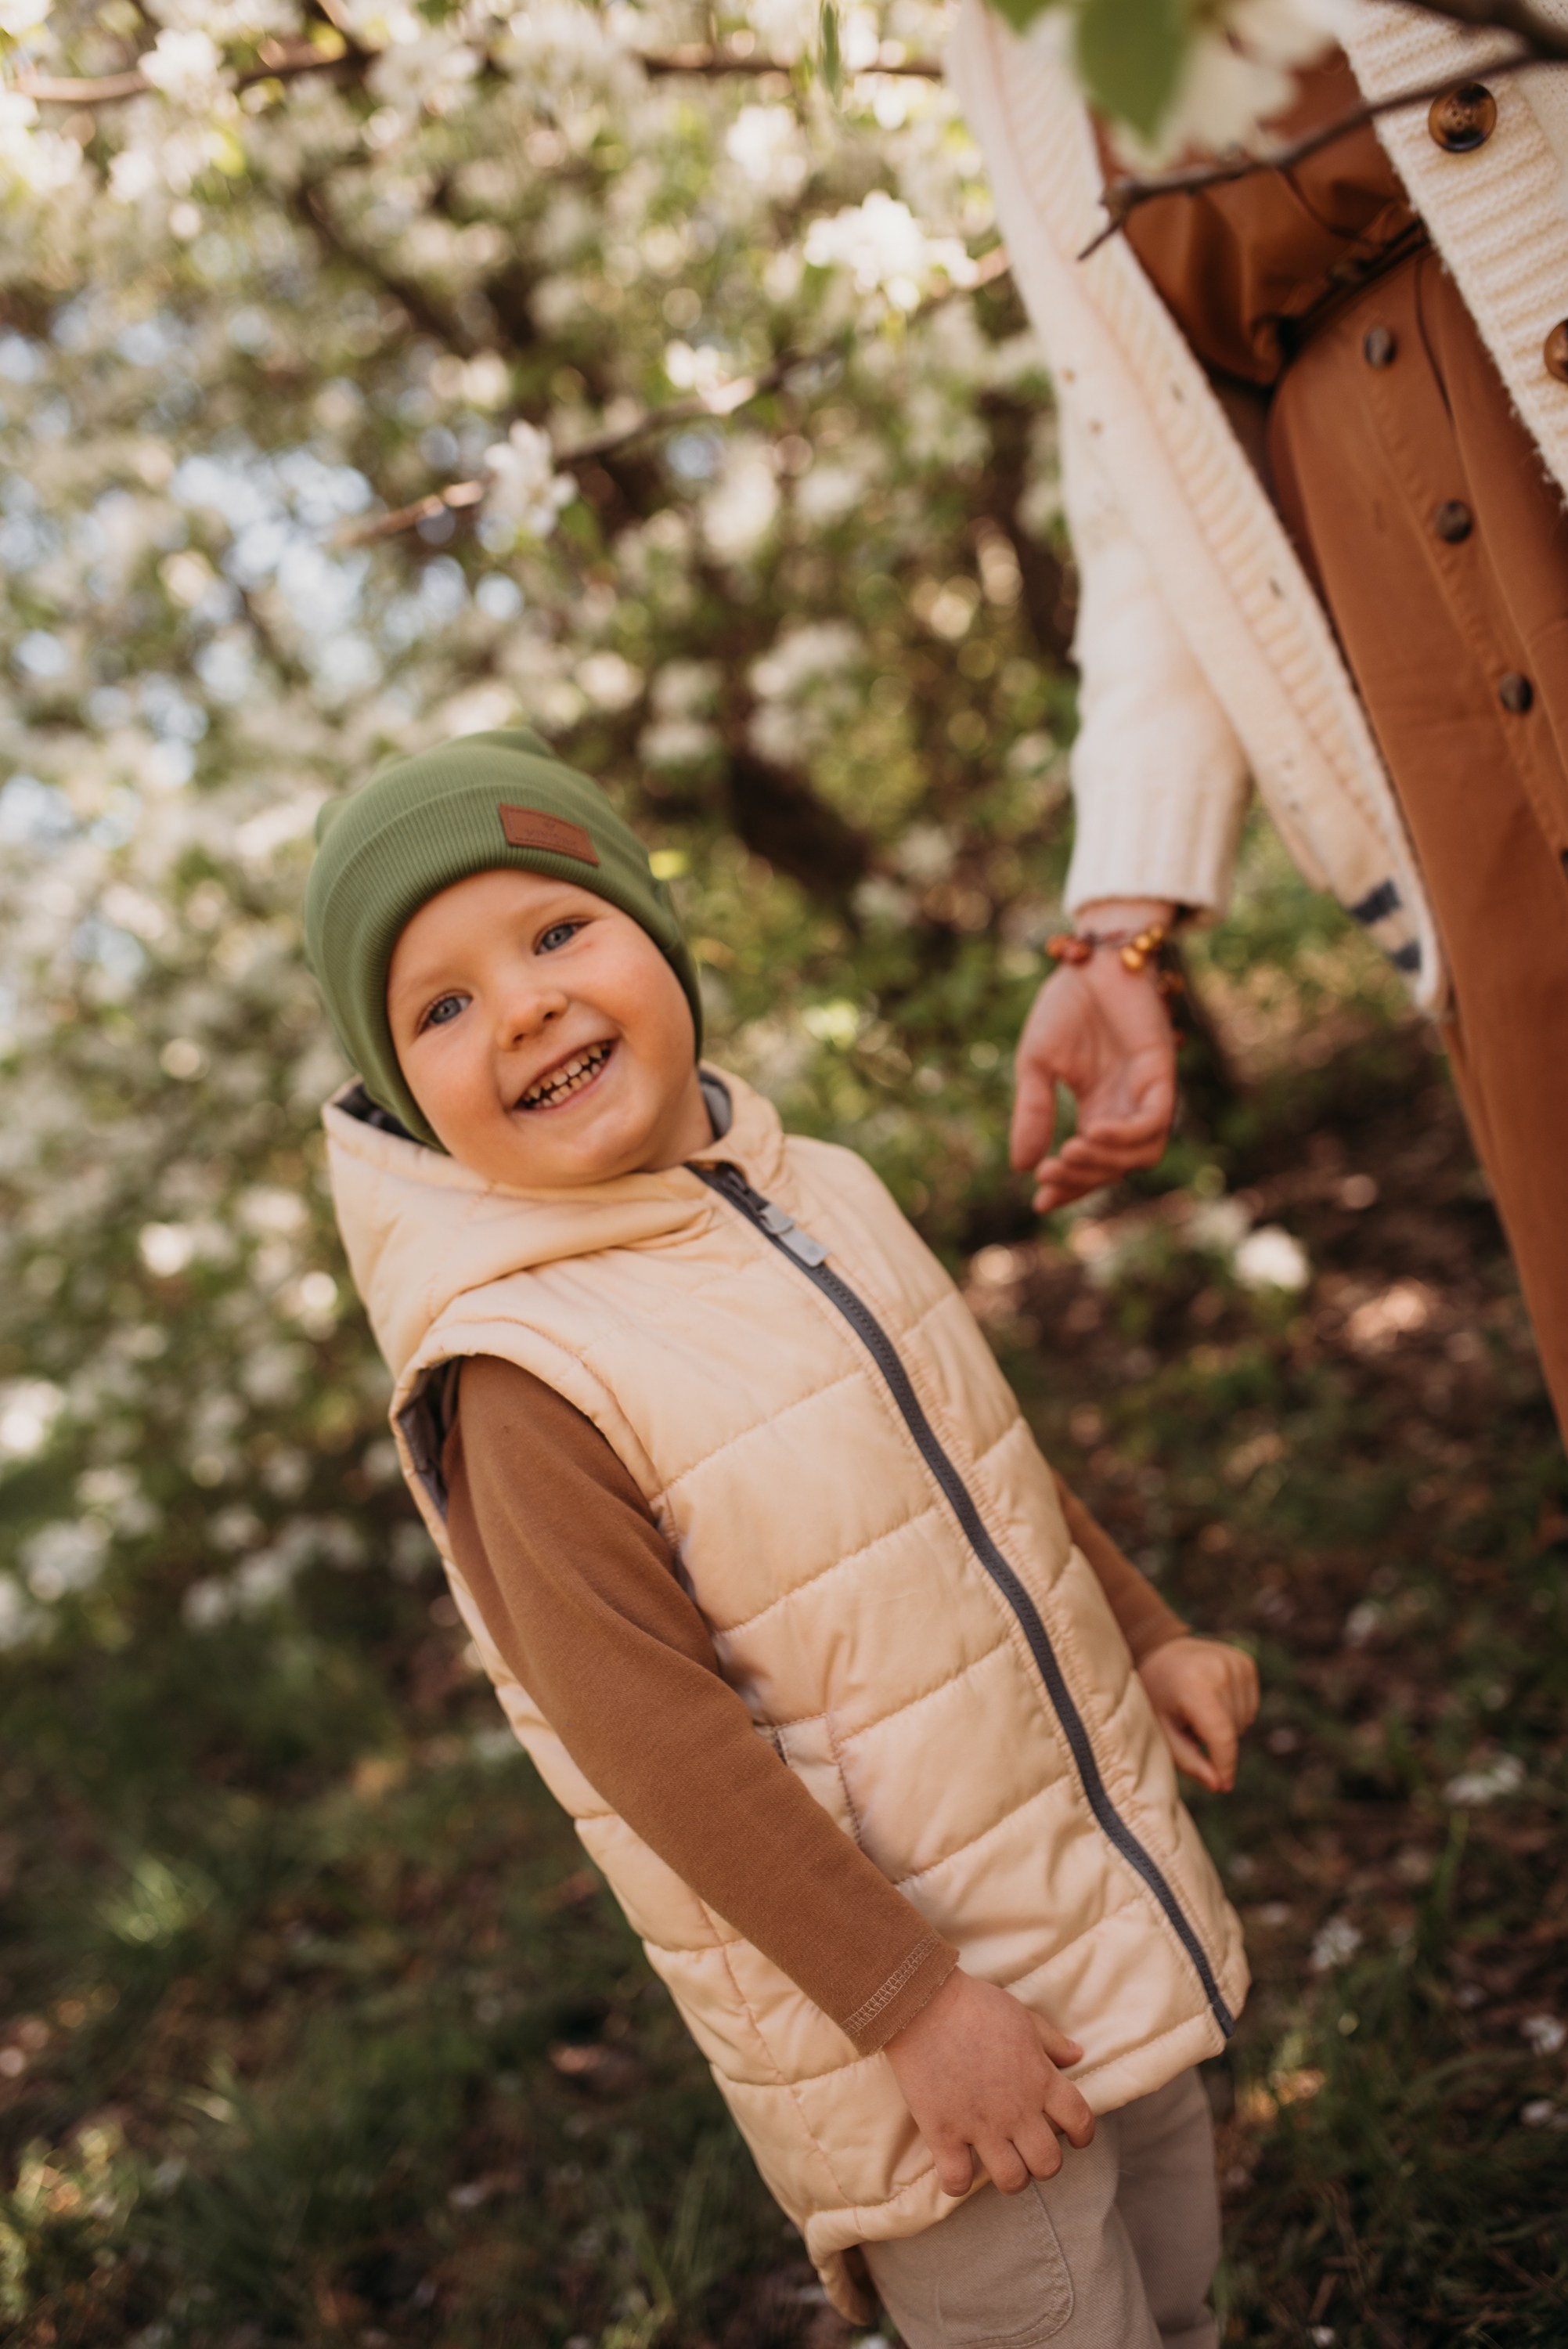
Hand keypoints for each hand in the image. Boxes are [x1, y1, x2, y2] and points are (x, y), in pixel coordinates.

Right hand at [884, 1966, 1094, 2197]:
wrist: (922, 2003)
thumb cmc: (975, 2005)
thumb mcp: (1022, 2017)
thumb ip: (1051, 2042)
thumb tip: (1077, 2055)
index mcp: (1040, 2080)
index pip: (1080, 2121)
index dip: (1082, 2135)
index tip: (1074, 2137)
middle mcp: (1016, 2110)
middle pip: (1048, 2164)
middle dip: (1044, 2163)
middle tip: (1030, 2150)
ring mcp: (980, 2125)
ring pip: (1012, 2180)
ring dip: (1010, 2177)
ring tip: (1000, 2162)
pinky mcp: (943, 2133)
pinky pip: (957, 2180)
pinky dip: (957, 2183)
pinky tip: (956, 2168)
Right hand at [1010, 897, 1177, 1213]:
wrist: (1090, 960)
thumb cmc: (1066, 1007)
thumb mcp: (1036, 1066)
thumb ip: (1033, 1113)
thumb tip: (1022, 1167)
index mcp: (1097, 1109)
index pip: (1090, 1164)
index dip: (1068, 1187)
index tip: (1038, 1204)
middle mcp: (1125, 1108)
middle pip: (1116, 1167)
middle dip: (1082, 1179)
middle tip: (1048, 1174)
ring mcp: (1147, 1093)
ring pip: (1141, 1155)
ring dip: (1106, 1164)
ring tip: (1069, 1154)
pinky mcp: (1162, 1075)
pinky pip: (1153, 1123)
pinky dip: (1126, 1138)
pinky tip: (1091, 1133)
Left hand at [1138, 1636, 1259, 1792]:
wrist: (1160, 1651)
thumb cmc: (1156, 1695)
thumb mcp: (1161, 1730)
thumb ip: (1189, 1761)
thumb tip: (1219, 1785)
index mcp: (1195, 1685)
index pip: (1221, 1735)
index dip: (1225, 1765)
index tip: (1224, 1786)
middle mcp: (1221, 1670)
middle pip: (1233, 1731)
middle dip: (1214, 1740)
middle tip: (1188, 1724)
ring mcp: (1236, 1664)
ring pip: (1245, 1721)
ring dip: (1225, 1726)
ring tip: (1198, 1709)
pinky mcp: (1247, 1663)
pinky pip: (1251, 1707)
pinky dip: (1234, 1712)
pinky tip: (1213, 1698)